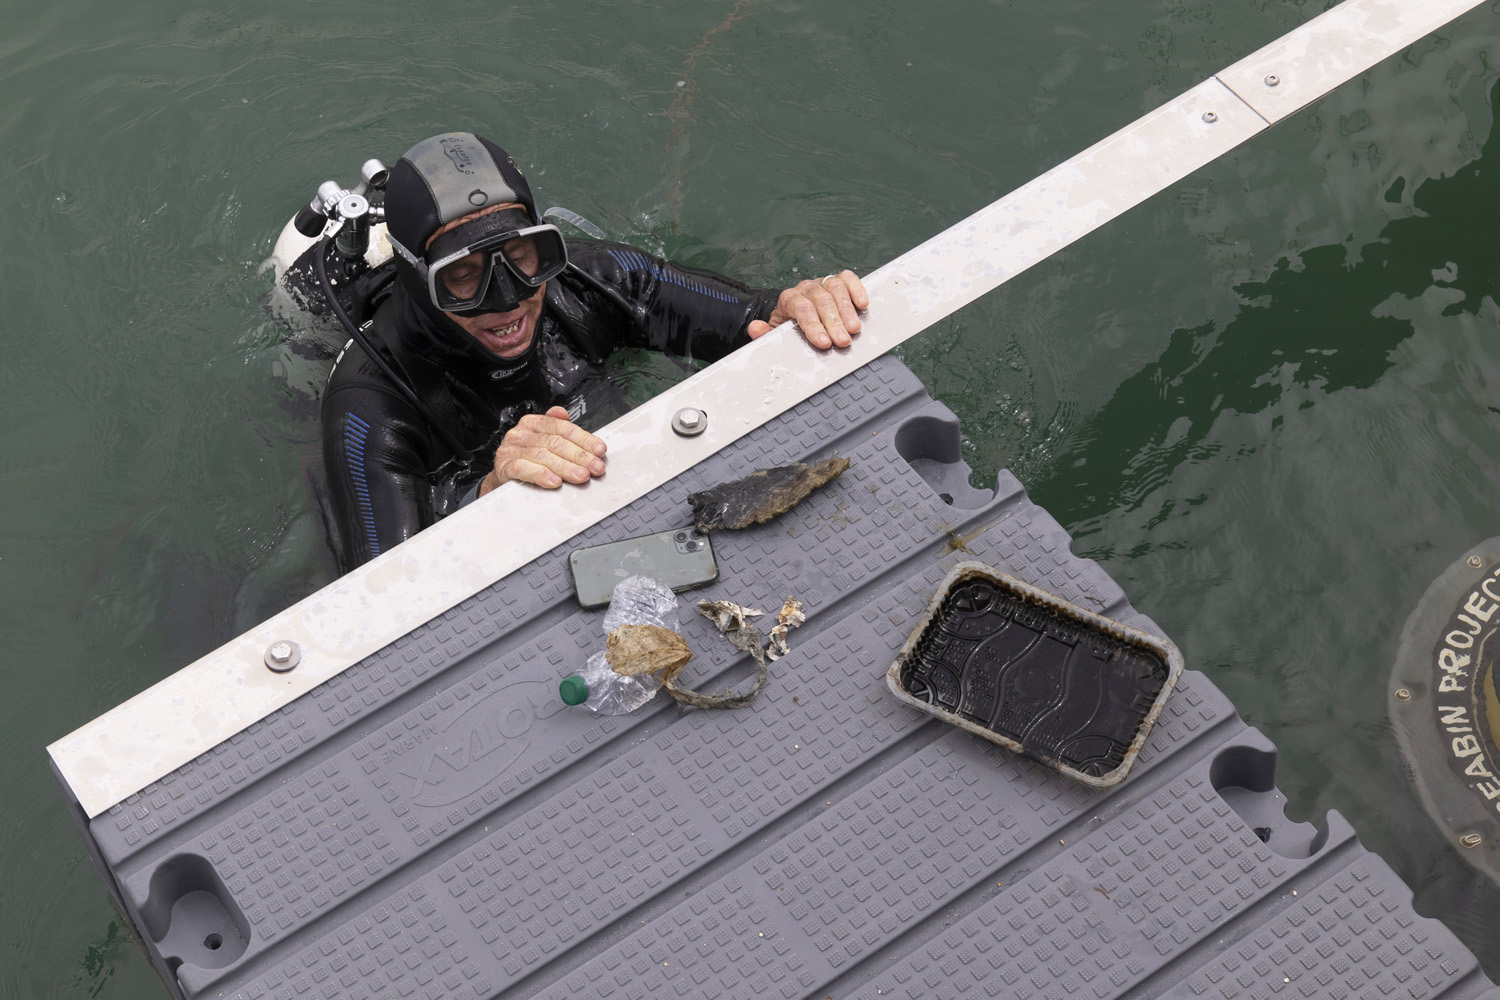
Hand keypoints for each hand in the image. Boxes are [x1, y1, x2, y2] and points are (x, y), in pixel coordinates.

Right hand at [478, 406, 606, 495]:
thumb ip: (556, 428)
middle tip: (596, 467)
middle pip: (555, 442)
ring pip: (543, 456)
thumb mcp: (541, 440)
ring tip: (581, 476)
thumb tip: (565, 414)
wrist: (502, 478)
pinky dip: (540, 475)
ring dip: (566, 467)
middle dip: (579, 456)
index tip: (599, 450)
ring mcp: (511, 450)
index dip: (583, 439)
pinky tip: (554, 481)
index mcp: (533, 423)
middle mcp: (522, 434)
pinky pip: (524, 469)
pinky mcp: (504, 467)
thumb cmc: (525, 459)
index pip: (562, 428)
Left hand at [747, 269, 868, 349]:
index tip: (824, 342)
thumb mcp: (775, 332)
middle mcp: (806, 288)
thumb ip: (765, 333)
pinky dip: (856, 289)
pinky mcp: (837, 281)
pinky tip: (863, 304)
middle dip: (834, 322)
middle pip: (821, 300)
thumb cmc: (789, 324)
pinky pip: (847, 279)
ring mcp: (822, 282)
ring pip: (835, 289)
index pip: (801, 308)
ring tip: (855, 329)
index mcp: (788, 299)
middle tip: (843, 341)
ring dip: (847, 310)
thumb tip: (755, 328)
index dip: (813, 325)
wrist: (794, 311)